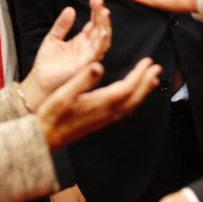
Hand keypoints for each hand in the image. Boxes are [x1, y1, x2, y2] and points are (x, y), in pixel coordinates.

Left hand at [23, 0, 111, 108]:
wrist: (39, 83)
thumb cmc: (46, 64)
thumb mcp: (53, 38)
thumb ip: (62, 25)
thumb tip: (70, 9)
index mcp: (81, 42)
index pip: (93, 24)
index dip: (95, 12)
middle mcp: (88, 49)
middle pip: (100, 29)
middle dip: (101, 15)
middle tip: (100, 2)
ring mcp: (89, 57)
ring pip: (103, 39)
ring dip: (105, 26)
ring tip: (105, 12)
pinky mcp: (86, 66)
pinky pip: (98, 53)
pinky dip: (102, 42)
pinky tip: (103, 31)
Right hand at [36, 57, 161, 149]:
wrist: (45, 138)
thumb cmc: (52, 116)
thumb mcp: (64, 93)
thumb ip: (83, 79)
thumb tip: (99, 66)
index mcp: (100, 103)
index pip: (127, 87)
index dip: (140, 74)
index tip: (149, 62)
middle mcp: (107, 113)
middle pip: (134, 97)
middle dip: (147, 82)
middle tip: (157, 69)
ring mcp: (105, 119)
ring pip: (131, 105)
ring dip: (143, 92)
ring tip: (152, 81)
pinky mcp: (101, 122)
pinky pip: (124, 111)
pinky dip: (134, 101)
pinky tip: (132, 98)